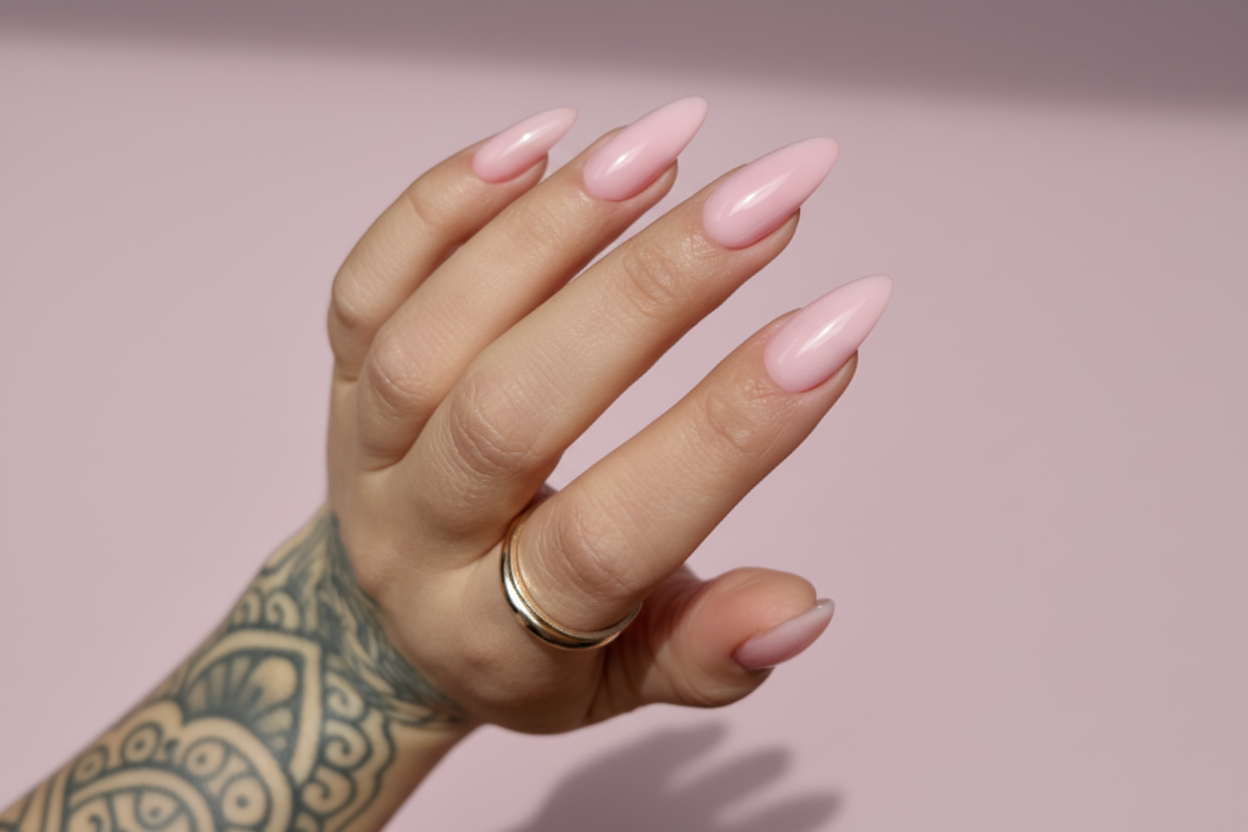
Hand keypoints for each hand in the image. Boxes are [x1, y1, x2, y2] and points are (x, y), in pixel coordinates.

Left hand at [323, 98, 890, 733]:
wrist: (380, 623)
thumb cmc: (526, 648)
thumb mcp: (622, 680)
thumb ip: (706, 651)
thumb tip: (801, 610)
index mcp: (498, 629)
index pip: (610, 535)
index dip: (726, 435)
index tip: (837, 331)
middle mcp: (415, 533)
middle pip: (516, 410)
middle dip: (650, 293)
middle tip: (769, 200)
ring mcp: (366, 445)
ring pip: (434, 332)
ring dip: (554, 227)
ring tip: (669, 147)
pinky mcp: (342, 374)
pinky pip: (370, 280)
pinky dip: (448, 202)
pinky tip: (546, 141)